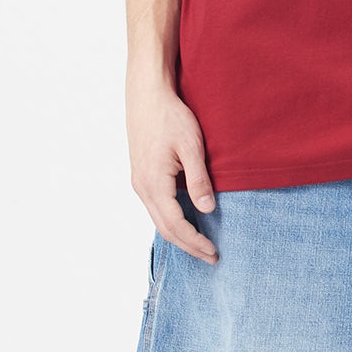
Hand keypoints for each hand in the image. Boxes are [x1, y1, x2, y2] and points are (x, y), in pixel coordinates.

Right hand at [128, 73, 219, 264]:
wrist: (147, 95)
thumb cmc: (171, 116)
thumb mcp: (191, 146)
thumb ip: (199, 179)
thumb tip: (207, 209)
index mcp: (154, 183)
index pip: (176, 224)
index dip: (195, 242)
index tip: (213, 252)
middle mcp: (142, 187)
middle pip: (165, 228)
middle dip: (188, 245)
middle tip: (211, 257)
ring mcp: (139, 182)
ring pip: (158, 219)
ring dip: (179, 235)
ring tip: (200, 245)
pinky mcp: (141, 175)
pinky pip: (155, 207)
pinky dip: (171, 220)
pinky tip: (185, 221)